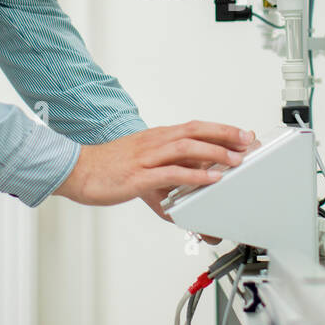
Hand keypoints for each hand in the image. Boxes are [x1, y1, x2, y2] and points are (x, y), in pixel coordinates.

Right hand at [52, 120, 255, 224]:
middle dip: (225, 134)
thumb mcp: (143, 168)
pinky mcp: (139, 176)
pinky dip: (194, 175)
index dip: (220, 129)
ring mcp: (147, 158)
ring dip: (215, 152)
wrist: (77, 171)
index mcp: (156, 138)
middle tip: (248, 140)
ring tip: (236, 160)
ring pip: (187, 148)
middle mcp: (154, 143)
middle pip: (196, 130)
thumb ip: (166, 180)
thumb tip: (187, 197)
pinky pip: (171, 173)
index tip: (242, 134)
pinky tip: (210, 179)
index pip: (194, 127)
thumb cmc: (108, 169)